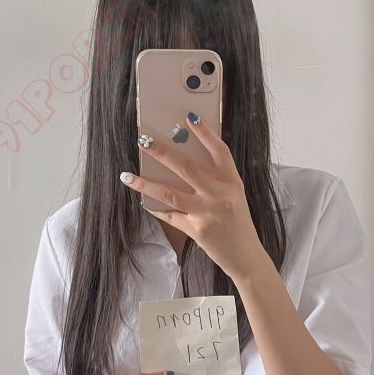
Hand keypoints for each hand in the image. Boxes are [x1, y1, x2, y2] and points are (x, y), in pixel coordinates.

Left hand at [120, 112, 262, 280]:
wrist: (246, 257)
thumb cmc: (238, 224)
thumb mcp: (234, 196)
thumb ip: (215, 180)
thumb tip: (184, 163)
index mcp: (232, 182)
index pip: (219, 151)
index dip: (205, 133)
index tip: (189, 117)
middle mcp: (220, 195)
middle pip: (187, 168)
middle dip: (162, 153)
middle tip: (144, 141)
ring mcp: (207, 213)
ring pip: (170, 193)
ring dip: (146, 183)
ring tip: (127, 176)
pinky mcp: (196, 230)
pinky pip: (170, 216)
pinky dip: (155, 208)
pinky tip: (142, 201)